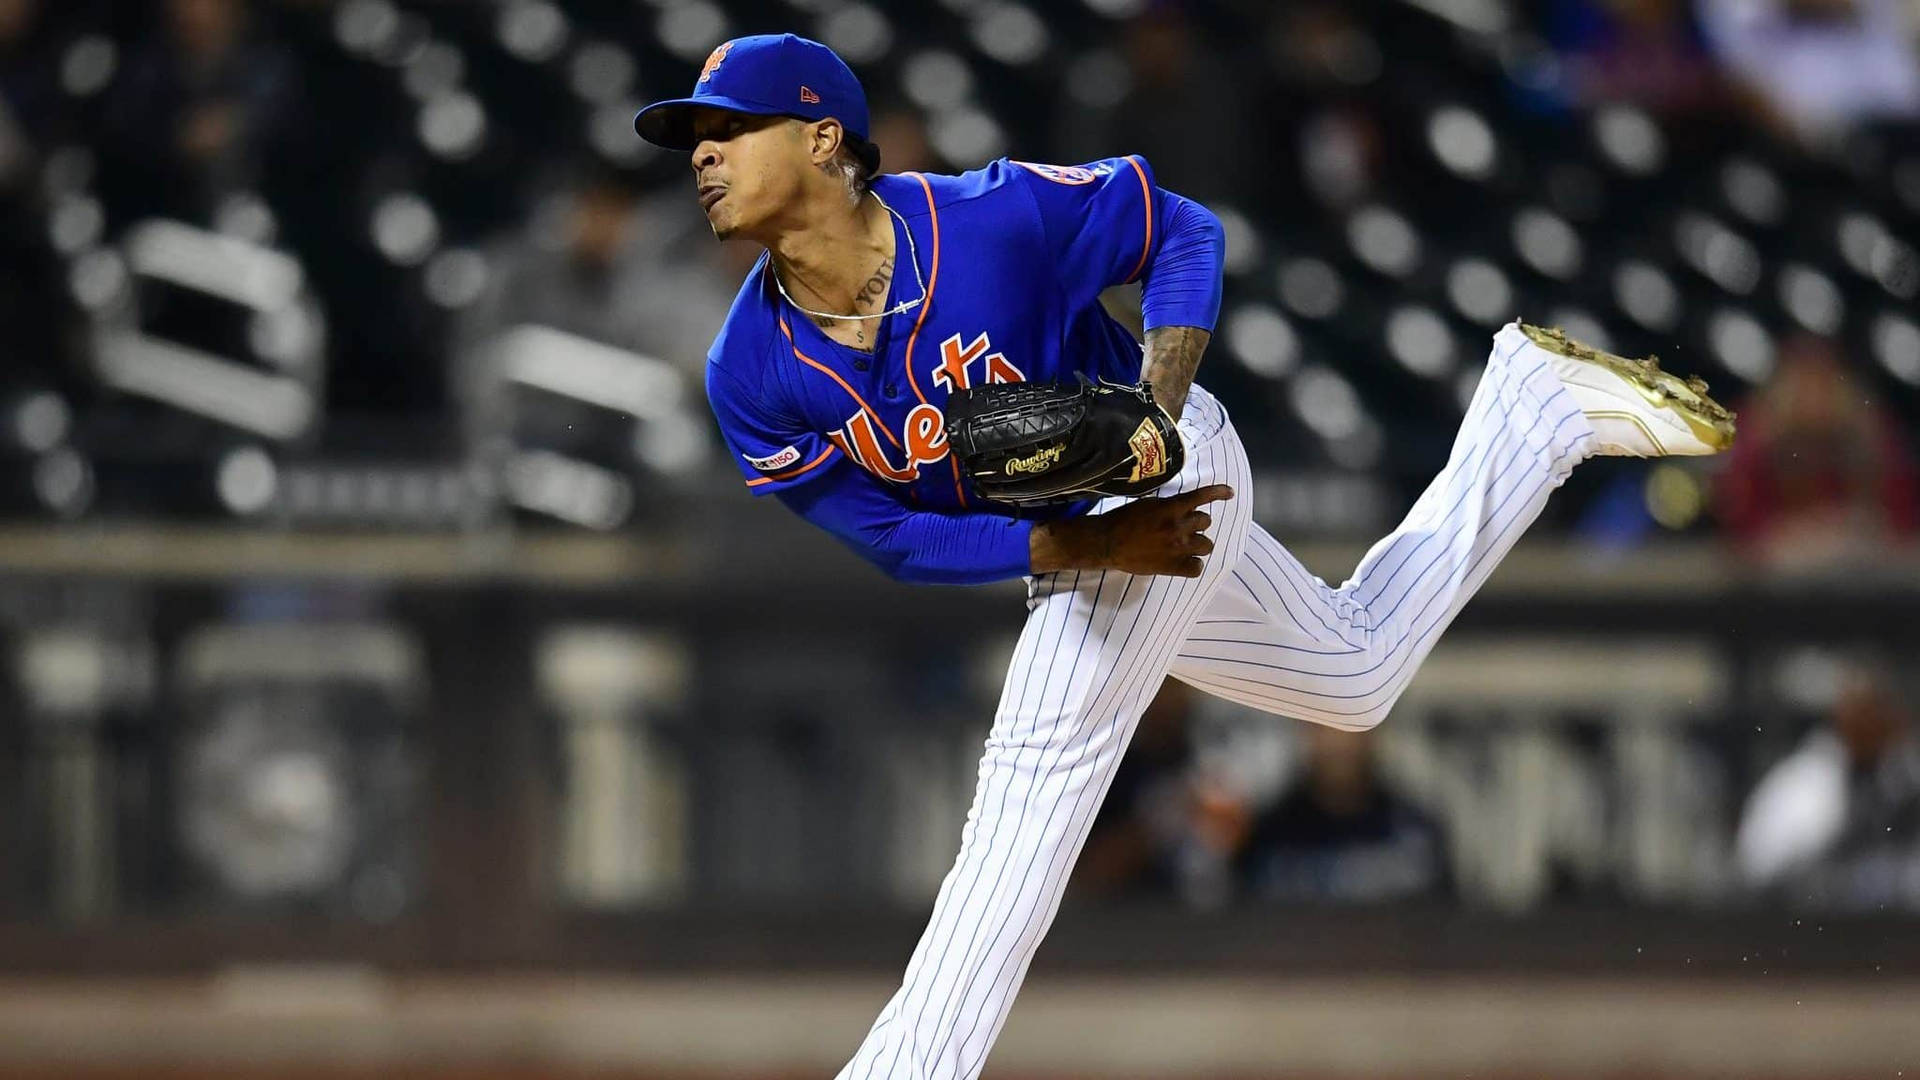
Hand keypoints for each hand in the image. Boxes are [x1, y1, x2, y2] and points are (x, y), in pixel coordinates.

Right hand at [1030, 484, 1233, 576]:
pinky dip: (1193, 565)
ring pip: (1206, 545)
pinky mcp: (1172, 567)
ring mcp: (1178, 548)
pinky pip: (1197, 568)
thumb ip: (1168, 506)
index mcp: (1171, 508)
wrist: (1107, 543)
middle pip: (1205, 522)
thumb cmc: (1123, 520)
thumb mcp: (1148, 505)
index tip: (1230, 493)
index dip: (1219, 493)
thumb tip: (1182, 509)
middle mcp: (1178, 527)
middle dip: (1197, 523)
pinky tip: (1186, 563)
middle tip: (1185, 526)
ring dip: (1199, 542)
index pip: (1202, 497)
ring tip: (1187, 544)